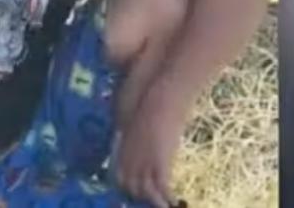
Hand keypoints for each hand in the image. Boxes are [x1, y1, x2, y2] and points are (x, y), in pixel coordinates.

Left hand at [114, 83, 188, 207]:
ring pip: (143, 191)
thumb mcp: (135, 118)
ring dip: (153, 202)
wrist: (160, 95)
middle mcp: (129, 157)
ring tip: (162, 207)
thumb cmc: (148, 100)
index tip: (133, 193)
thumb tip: (137, 135)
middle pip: (129, 186)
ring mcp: (143, 160)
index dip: (125, 187)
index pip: (119, 175)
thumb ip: (133, 131)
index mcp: (122, 146)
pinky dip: (166, 198)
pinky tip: (174, 202)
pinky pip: (160, 188)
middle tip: (149, 203)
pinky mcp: (158, 161)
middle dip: (137, 197)